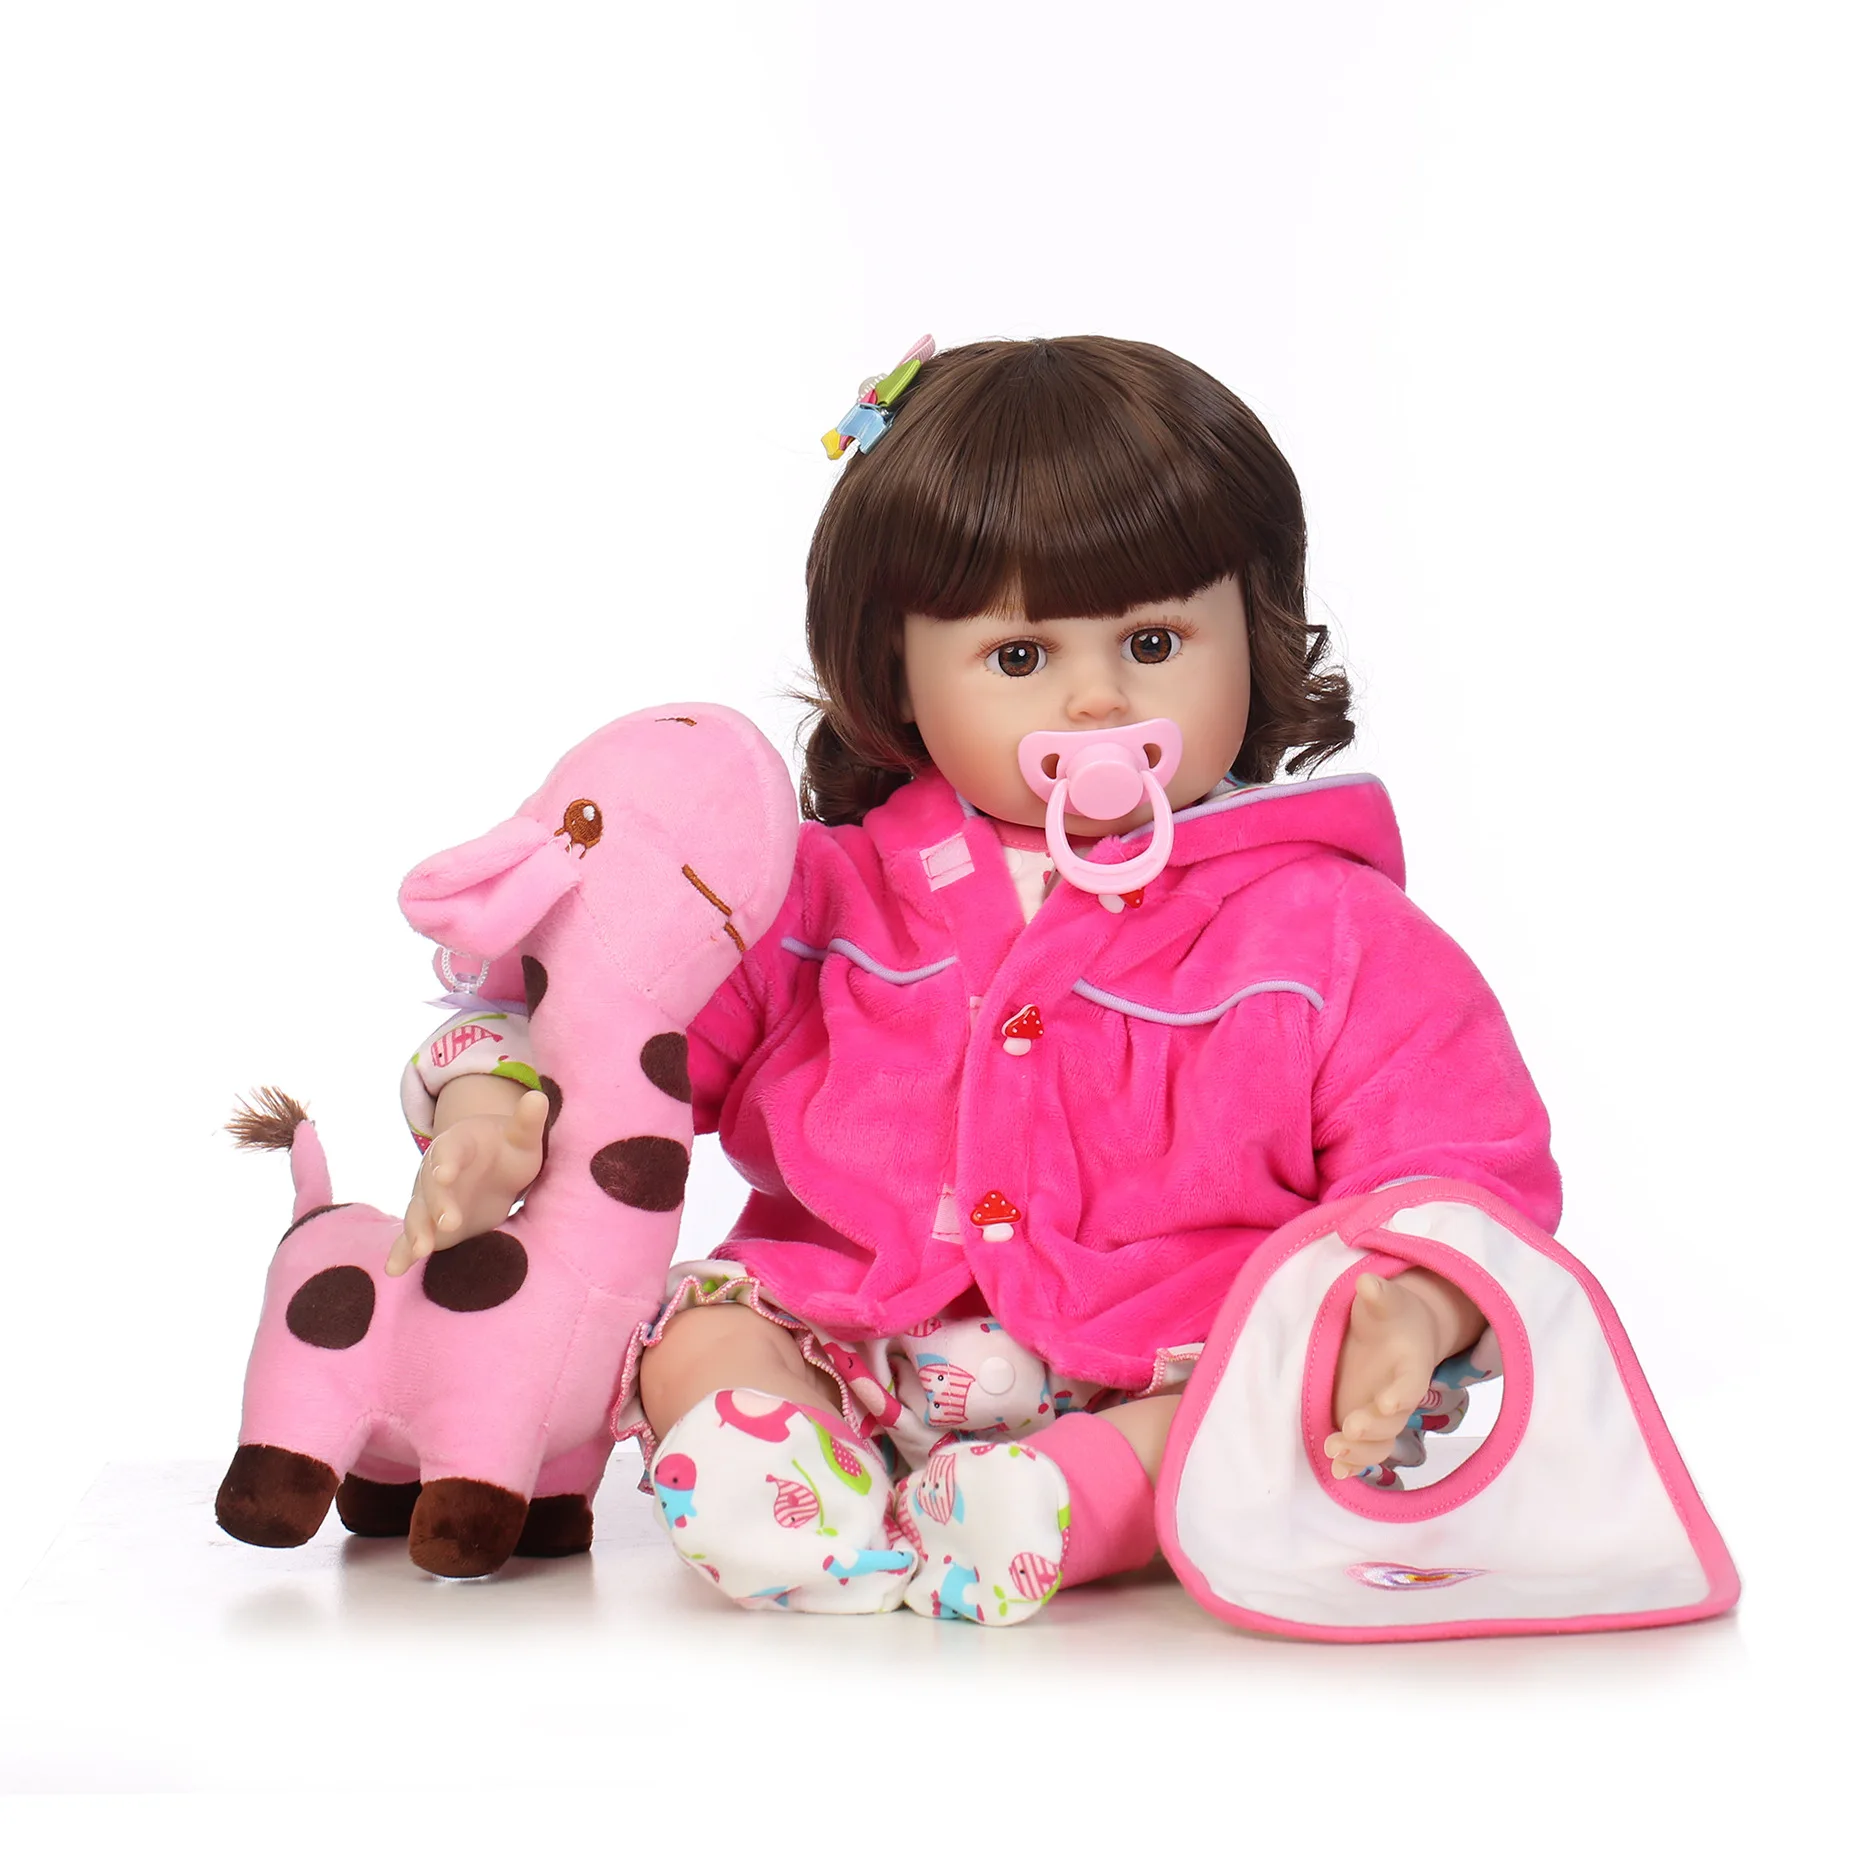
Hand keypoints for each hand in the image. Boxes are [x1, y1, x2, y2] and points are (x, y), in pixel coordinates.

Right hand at [386, 1090, 548, 1275]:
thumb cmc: (508, 1147)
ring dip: (417, 1231)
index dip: (448, 1161)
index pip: (450, 1150)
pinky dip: (401, 1252)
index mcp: (458, 1144)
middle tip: (450, 1223)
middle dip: (438, 1203)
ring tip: (420, 1250)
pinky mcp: (429, 1224)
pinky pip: (411, 1237)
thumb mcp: (521, 1135)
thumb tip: (538, 1098)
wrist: (489, 1163)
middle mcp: (436, 1171)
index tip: (446, 1174)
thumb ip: (528, 1121)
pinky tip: (393, 1269)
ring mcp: (429, 1199)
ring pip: (418, 1213)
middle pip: (432, 1187)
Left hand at [1323, 1270, 1473, 1478]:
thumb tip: (1368, 1283)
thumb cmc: (1389, 1314)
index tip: (1386, 1402)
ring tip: (1333, 1453)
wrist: (1397, 1333)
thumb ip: (1379, 1295)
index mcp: (1411, 1366)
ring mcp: (1382, 1414)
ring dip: (1360, 1452)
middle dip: (1373, 1427)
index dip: (1400, 1395)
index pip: (1411, 1384)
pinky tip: (1336, 1472)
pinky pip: (1366, 1450)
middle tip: (1349, 1428)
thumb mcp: (1384, 1301)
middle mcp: (1399, 1396)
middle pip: (1393, 1420)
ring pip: (1380, 1442)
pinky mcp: (1365, 1422)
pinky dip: (1353, 1463)